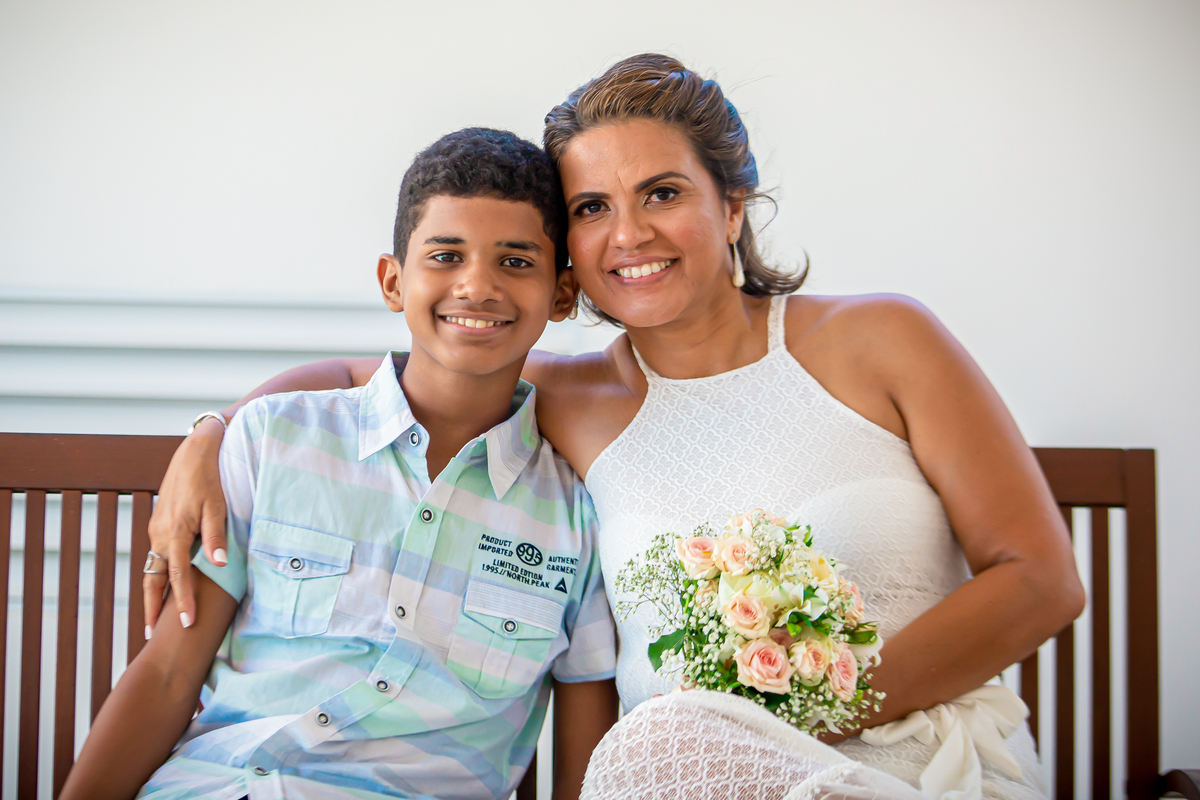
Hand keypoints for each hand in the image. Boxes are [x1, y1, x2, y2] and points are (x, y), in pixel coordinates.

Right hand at [144, 417, 226, 633]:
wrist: (194, 453)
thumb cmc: (208, 479)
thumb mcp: (217, 506)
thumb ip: (215, 536)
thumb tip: (218, 564)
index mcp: (174, 533)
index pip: (177, 577)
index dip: (182, 602)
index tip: (187, 624)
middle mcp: (159, 535)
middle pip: (153, 579)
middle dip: (152, 607)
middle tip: (150, 635)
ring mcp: (156, 530)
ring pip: (152, 568)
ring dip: (154, 592)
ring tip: (156, 617)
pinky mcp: (159, 525)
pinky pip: (156, 556)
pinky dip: (157, 575)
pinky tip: (164, 585)